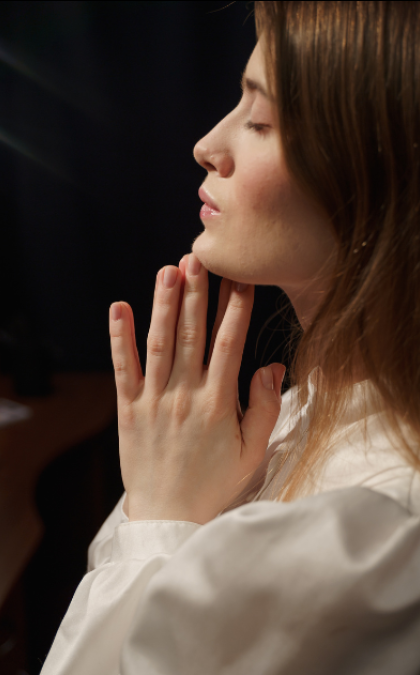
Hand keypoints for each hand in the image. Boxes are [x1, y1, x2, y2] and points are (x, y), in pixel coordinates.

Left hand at [109, 253, 284, 524]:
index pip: (229, 345)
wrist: (169, 517)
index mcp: (218, 403)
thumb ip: (264, 407)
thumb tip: (271, 366)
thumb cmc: (214, 485)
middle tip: (199, 258)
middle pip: (191, 334)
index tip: (240, 279)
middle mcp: (185, 395)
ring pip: (159, 344)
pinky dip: (119, 338)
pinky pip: (122, 369)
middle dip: (196, 293)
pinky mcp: (128, 410)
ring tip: (168, 269)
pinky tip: (119, 308)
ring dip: (163, 304)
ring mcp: (153, 401)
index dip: (236, 308)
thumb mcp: (252, 452)